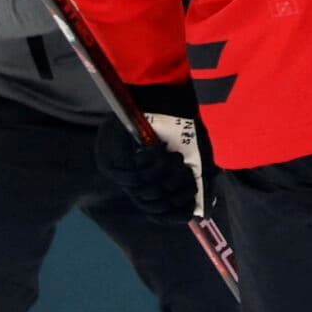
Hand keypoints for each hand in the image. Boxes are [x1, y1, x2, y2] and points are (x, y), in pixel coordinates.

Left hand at [96, 97, 208, 222]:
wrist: (170, 95)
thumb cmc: (184, 125)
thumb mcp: (198, 159)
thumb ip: (200, 186)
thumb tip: (202, 216)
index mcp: (145, 178)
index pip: (153, 211)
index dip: (171, 215)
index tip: (189, 210)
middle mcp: (127, 175)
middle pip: (149, 203)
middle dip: (173, 191)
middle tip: (187, 174)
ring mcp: (114, 165)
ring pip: (142, 189)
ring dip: (165, 174)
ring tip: (176, 156)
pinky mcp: (109, 153)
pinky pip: (134, 172)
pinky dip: (152, 162)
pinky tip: (160, 148)